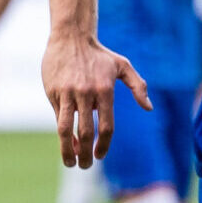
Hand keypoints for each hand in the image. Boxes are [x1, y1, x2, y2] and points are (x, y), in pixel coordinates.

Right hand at [42, 33, 148, 168]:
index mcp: (104, 90)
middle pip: (85, 132)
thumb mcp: (123, 65)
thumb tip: (148, 108)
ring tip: (70, 163)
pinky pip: (57, 115)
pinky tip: (66, 140)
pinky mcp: (53, 91)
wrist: (71, 36)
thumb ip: (138, 86)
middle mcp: (86, 93)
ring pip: (64, 129)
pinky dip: (62, 131)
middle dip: (85, 154)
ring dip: (67, 150)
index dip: (103, 145)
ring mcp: (67, 93)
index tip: (100, 156)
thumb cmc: (99, 54)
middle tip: (85, 166)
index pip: (106, 126)